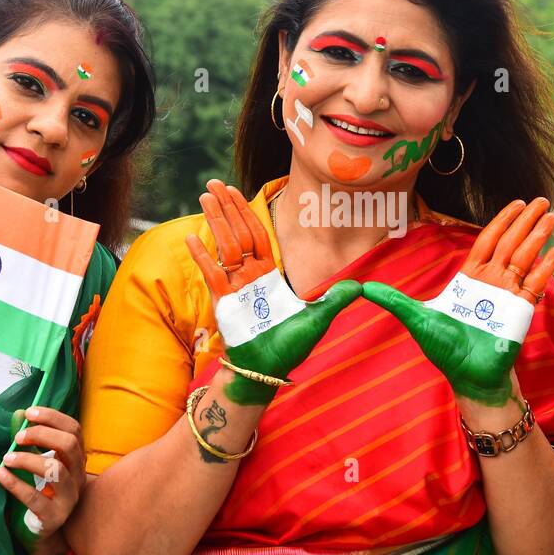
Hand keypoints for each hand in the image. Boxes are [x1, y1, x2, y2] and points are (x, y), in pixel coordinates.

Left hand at [0, 407, 86, 554]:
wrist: (42, 531)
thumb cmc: (39, 491)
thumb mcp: (37, 463)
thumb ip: (29, 440)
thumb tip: (18, 414)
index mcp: (76, 459)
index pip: (74, 429)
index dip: (52, 417)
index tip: (28, 413)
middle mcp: (78, 475)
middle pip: (69, 444)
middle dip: (42, 435)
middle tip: (18, 437)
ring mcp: (70, 496)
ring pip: (56, 470)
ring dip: (28, 459)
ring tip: (7, 458)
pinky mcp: (55, 516)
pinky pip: (36, 498)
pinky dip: (15, 484)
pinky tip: (0, 474)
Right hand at [186, 179, 360, 404]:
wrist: (268, 371)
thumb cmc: (290, 348)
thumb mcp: (319, 319)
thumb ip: (336, 299)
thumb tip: (361, 285)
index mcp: (269, 276)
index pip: (257, 235)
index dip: (247, 212)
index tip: (235, 191)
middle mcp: (249, 277)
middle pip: (238, 234)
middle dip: (227, 208)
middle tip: (212, 183)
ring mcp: (234, 288)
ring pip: (224, 247)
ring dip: (215, 222)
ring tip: (204, 197)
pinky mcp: (223, 302)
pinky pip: (212, 274)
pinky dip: (202, 256)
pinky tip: (192, 237)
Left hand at [363, 198, 553, 406]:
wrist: (468, 376)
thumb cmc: (445, 349)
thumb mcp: (417, 319)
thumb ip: (394, 301)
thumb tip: (361, 288)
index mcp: (470, 278)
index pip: (488, 241)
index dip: (502, 221)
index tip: (517, 204)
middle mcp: (492, 282)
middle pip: (511, 243)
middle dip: (526, 221)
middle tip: (542, 200)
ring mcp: (508, 295)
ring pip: (525, 258)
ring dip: (538, 237)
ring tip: (551, 217)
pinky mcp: (521, 311)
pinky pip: (535, 284)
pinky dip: (545, 269)